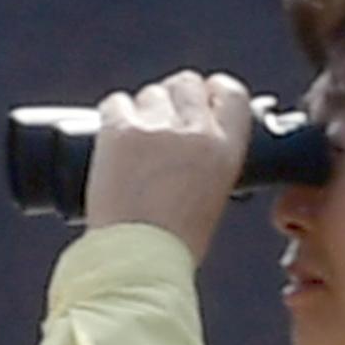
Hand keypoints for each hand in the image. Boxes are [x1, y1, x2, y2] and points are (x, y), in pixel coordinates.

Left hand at [81, 69, 256, 261]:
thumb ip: (209, 159)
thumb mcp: (214, 195)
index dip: (213, 93)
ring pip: (150, 93)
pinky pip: (116, 103)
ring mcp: (156, 127)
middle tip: (161, 124)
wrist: (138, 261)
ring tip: (136, 144)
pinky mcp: (119, 131)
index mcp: (227, 147)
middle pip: (186, 82)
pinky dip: (114, 117)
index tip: (203, 100)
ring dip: (143, 111)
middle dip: (175, 97)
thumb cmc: (175, 242)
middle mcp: (195, 130)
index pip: (230, 92)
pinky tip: (113, 140)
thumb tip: (194, 142)